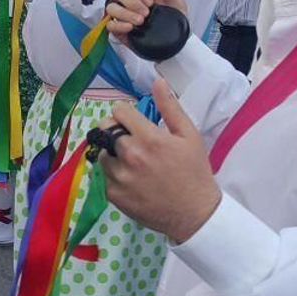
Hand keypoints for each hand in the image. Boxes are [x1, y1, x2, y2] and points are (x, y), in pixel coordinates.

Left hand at [100, 78, 220, 243]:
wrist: (194, 213)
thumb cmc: (194, 172)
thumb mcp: (189, 136)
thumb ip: (170, 108)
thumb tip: (157, 81)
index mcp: (148, 138)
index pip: (118, 111)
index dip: (125, 114)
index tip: (133, 121)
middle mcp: (129, 155)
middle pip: (104, 129)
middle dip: (115, 130)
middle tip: (131, 140)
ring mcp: (118, 176)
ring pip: (102, 152)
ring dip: (113, 153)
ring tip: (133, 162)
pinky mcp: (112, 194)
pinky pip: (103, 175)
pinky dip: (113, 174)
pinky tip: (132, 179)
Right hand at [105, 0, 187, 44]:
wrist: (177, 44)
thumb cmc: (176, 22)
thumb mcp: (174, 1)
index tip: (151, 2)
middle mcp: (130, 3)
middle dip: (133, 2)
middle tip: (146, 13)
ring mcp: (123, 17)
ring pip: (111, 7)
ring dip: (126, 13)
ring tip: (140, 22)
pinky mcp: (119, 31)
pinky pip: (109, 24)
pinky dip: (119, 24)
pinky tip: (131, 28)